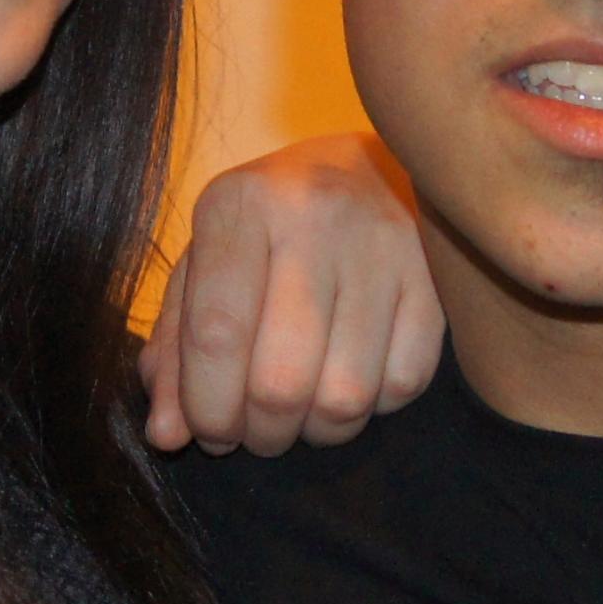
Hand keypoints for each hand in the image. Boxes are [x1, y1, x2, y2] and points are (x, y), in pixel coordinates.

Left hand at [141, 132, 444, 454]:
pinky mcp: (434, 278)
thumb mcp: (203, 269)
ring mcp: (383, 246)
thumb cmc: (264, 230)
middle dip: (261, 433)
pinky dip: (372, 408)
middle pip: (281, 379)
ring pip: (346, 396)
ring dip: (316, 431)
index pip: (217, 333)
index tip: (208, 433)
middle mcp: (314, 217)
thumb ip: (175, 350)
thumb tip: (167, 435)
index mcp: (241, 206)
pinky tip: (350, 384)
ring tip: (301, 417)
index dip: (206, 405)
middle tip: (255, 433)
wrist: (361, 167)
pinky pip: (404, 384)